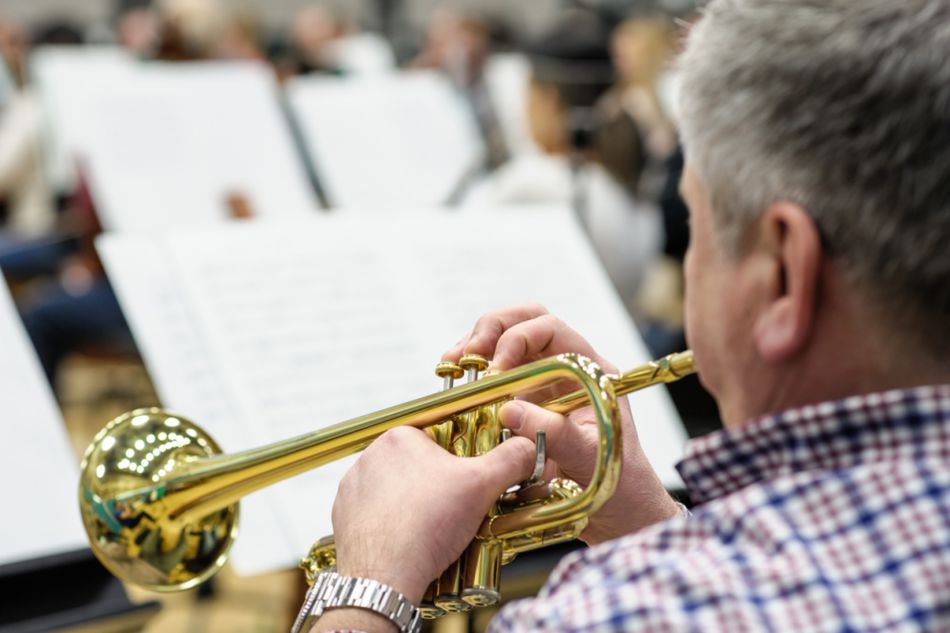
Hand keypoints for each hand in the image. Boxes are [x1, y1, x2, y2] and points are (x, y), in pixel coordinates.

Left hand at [330, 426, 535, 604]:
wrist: (384, 576)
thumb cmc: (426, 527)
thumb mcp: (483, 485)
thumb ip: (510, 459)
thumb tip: (528, 448)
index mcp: (400, 438)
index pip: (440, 441)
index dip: (461, 464)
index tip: (470, 484)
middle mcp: (370, 457)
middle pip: (419, 467)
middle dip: (440, 488)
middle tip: (456, 511)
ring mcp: (354, 488)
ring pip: (398, 491)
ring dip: (416, 506)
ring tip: (434, 530)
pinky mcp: (345, 516)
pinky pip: (378, 514)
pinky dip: (394, 525)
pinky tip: (410, 540)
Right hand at [443, 304, 680, 543]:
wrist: (618, 515)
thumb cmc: (618, 484)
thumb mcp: (590, 458)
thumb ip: (555, 433)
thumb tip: (509, 410)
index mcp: (589, 370)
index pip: (551, 328)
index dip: (519, 337)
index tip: (497, 367)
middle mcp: (563, 370)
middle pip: (523, 323)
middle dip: (490, 330)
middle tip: (467, 355)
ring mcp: (540, 386)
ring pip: (502, 345)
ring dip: (474, 348)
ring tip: (451, 365)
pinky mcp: (521, 406)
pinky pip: (492, 378)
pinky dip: (470, 376)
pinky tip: (454, 385)